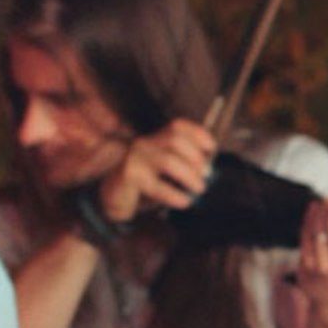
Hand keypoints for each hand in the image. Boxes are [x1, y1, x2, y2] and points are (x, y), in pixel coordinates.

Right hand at [95, 119, 217, 222]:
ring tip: (199, 189)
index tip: (212, 148)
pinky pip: (156, 184)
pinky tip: (184, 201)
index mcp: (157, 139)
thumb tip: (209, 172)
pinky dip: (174, 194)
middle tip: (206, 175)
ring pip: (168, 160)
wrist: (116, 199)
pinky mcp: (129, 175)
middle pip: (176, 140)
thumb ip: (185, 167)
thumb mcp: (167, 172)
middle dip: (196, 158)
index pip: (178, 126)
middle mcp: (145, 143)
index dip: (198, 133)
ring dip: (189, 176)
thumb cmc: (146, 185)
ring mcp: (135, 157)